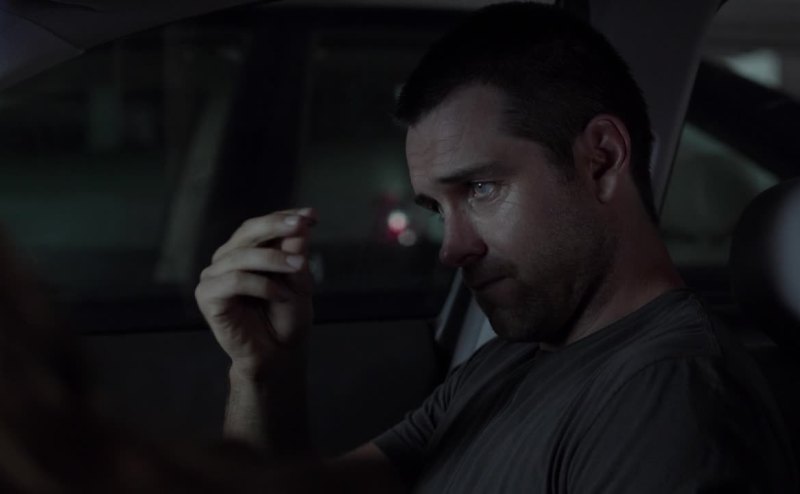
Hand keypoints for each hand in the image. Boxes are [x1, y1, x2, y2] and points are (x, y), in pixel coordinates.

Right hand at [195, 208, 317, 376]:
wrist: (278, 354)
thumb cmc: (287, 318)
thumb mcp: (299, 281)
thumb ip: (296, 254)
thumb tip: (300, 226)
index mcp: (247, 250)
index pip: (262, 225)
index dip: (285, 217)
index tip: (313, 216)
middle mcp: (227, 258)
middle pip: (248, 231)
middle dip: (277, 226)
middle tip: (302, 226)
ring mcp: (214, 276)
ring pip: (242, 255)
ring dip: (274, 259)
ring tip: (299, 267)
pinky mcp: (207, 296)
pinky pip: (234, 280)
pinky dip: (261, 285)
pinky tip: (280, 295)